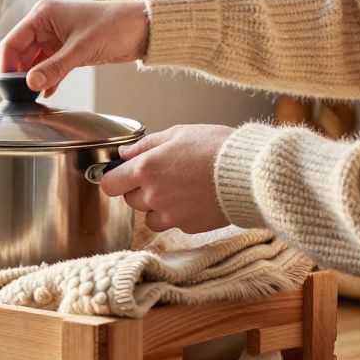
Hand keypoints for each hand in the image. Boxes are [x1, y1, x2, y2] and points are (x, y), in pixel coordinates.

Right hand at [0, 0, 149, 96]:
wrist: (142, 28)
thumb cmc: (114, 26)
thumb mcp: (82, 49)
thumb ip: (55, 68)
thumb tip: (31, 83)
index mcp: (43, 15)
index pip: (13, 42)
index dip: (6, 64)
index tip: (6, 86)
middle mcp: (46, 25)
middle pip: (21, 54)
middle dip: (20, 74)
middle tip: (20, 96)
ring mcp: (56, 39)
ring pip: (35, 62)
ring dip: (34, 79)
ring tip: (32, 97)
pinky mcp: (68, 50)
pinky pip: (49, 67)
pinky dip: (47, 80)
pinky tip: (47, 93)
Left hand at [100, 124, 235, 232]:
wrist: (250, 173)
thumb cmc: (216, 147)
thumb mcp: (178, 133)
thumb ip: (145, 145)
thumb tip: (124, 154)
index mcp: (146, 169)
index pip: (109, 184)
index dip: (115, 178)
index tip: (122, 175)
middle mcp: (153, 195)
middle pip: (129, 200)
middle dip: (139, 189)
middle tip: (162, 176)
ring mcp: (169, 214)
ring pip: (148, 216)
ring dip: (156, 206)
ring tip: (179, 189)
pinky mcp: (186, 226)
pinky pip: (171, 223)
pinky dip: (176, 214)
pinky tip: (193, 199)